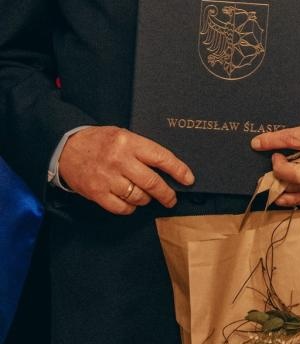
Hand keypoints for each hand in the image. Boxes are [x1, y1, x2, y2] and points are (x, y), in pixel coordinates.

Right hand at [59, 126, 194, 214]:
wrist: (66, 148)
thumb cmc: (99, 141)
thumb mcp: (123, 135)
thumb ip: (142, 149)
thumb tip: (167, 167)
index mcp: (129, 142)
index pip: (161, 157)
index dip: (178, 170)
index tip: (188, 179)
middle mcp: (120, 160)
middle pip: (152, 182)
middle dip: (167, 194)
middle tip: (171, 199)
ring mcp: (108, 178)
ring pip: (138, 197)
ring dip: (146, 199)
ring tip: (146, 196)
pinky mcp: (97, 193)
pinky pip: (122, 207)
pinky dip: (130, 208)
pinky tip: (130, 202)